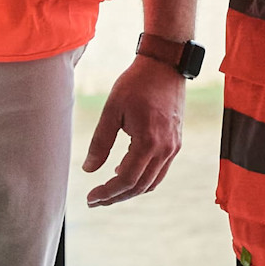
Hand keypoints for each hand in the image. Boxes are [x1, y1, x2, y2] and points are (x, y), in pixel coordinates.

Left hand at [79, 59, 184, 204]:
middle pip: (139, 186)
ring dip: (130, 191)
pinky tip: (126, 173)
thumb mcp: (112, 109)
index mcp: (148, 141)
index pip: (126, 180)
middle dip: (116, 197)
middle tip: (95, 200)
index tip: (91, 198)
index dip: (107, 193)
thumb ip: (100, 142)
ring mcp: (173, 147)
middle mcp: (165, 149)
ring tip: (108, 191)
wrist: (165, 65)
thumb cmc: (136, 83)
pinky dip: (143, 179)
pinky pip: (160, 171)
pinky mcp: (176, 143)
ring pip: (152, 182)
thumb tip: (88, 169)